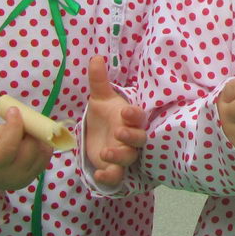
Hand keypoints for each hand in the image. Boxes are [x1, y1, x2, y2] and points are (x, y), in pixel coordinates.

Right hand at [0, 107, 54, 193]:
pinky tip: (30, 140)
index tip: (14, 110)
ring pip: (42, 152)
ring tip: (25, 131)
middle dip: (30, 130)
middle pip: (30, 149)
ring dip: (38, 137)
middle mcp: (11, 176)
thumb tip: (20, 121)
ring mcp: (24, 179)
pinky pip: (45, 157)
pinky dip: (42, 145)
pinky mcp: (32, 177)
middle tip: (23, 120)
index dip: (15, 127)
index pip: (9, 147)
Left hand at [84, 56, 145, 186]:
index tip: (126, 111)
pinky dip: (110, 177)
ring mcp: (124, 154)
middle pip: (139, 139)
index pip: (138, 117)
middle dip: (131, 136)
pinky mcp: (114, 168)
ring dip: (119, 156)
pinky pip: (117, 176)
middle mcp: (131, 138)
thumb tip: (95, 57)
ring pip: (129, 158)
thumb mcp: (100, 98)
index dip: (134, 115)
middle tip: (118, 131)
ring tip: (105, 152)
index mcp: (130, 119)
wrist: (99, 136)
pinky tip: (100, 175)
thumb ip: (99, 80)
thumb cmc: (105, 115)